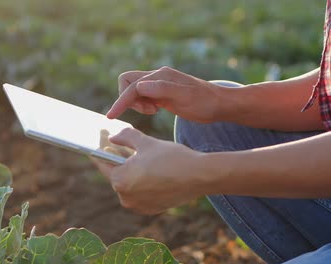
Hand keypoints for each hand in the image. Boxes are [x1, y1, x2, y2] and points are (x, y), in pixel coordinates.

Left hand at [92, 127, 208, 214]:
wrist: (200, 176)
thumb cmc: (172, 157)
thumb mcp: (146, 142)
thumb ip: (125, 137)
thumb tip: (112, 138)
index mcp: (120, 181)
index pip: (102, 164)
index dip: (99, 149)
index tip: (97, 142)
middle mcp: (126, 198)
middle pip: (116, 174)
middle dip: (116, 159)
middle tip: (114, 144)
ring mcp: (138, 206)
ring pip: (128, 184)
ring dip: (129, 171)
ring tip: (129, 155)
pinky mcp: (151, 210)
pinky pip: (140, 193)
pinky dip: (140, 182)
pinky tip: (144, 170)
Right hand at [106, 67, 222, 122]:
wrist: (220, 105)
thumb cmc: (205, 103)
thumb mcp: (185, 97)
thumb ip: (162, 89)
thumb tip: (141, 86)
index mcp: (161, 76)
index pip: (132, 87)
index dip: (121, 101)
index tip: (112, 117)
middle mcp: (157, 76)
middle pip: (127, 81)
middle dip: (128, 99)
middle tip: (146, 111)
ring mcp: (159, 83)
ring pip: (133, 89)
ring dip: (136, 103)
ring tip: (153, 111)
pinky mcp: (161, 91)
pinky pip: (141, 95)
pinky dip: (142, 104)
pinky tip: (156, 110)